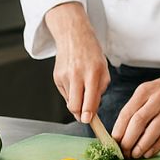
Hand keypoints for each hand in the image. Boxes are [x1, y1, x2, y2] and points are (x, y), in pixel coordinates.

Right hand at [45, 2, 108, 124]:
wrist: (74, 37)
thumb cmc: (92, 54)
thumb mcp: (104, 69)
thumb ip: (100, 89)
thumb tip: (93, 108)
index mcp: (92, 73)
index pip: (89, 99)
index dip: (89, 114)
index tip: (88, 121)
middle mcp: (77, 75)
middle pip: (75, 105)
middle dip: (80, 114)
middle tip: (86, 116)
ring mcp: (64, 77)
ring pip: (69, 101)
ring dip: (77, 102)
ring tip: (83, 91)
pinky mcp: (56, 78)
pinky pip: (64, 94)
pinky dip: (71, 94)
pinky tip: (75, 84)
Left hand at [112, 42, 159, 158]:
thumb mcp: (146, 91)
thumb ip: (134, 108)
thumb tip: (120, 134)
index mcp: (144, 91)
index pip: (126, 114)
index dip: (118, 132)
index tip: (113, 144)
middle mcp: (157, 99)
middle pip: (137, 124)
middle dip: (127, 142)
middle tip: (123, 152)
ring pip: (151, 132)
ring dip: (140, 147)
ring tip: (134, 155)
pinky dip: (155, 147)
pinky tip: (148, 152)